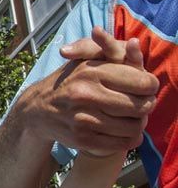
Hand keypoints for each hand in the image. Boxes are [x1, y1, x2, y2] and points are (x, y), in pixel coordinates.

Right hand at [17, 26, 156, 155]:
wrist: (37, 111)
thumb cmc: (69, 82)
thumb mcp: (84, 59)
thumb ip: (111, 48)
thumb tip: (134, 44)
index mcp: (92, 71)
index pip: (142, 82)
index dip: (150, 85)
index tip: (146, 87)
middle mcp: (86, 94)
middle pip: (140, 106)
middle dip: (146, 105)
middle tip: (142, 104)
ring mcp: (83, 119)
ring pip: (133, 127)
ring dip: (139, 124)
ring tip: (134, 118)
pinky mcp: (82, 139)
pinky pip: (121, 143)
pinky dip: (129, 139)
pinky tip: (126, 132)